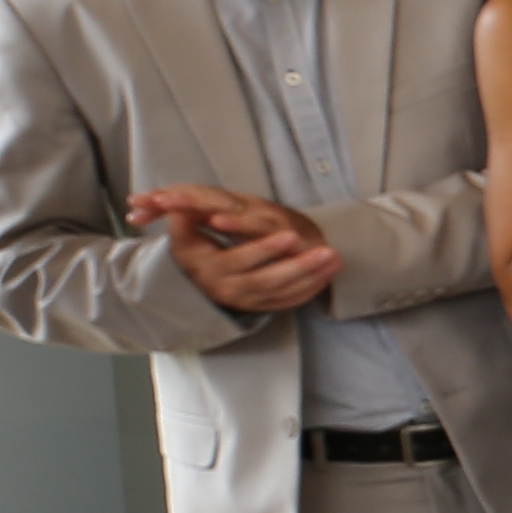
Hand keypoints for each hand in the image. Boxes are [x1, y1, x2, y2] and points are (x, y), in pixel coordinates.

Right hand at [123, 184, 338, 312]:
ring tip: (335, 259)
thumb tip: (175, 206)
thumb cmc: (192, 250)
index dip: (265, 249)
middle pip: (269, 281)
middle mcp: (231, 289)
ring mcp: (248, 301)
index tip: (291, 235)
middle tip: (327, 251)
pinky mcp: (261, 306)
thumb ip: (182, 219)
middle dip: (300, 267)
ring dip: (312, 278)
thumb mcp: (181, 235)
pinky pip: (288, 302)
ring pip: (283, 293)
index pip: (241, 260)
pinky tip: (328, 276)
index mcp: (213, 270)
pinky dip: (310, 291)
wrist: (193, 282)